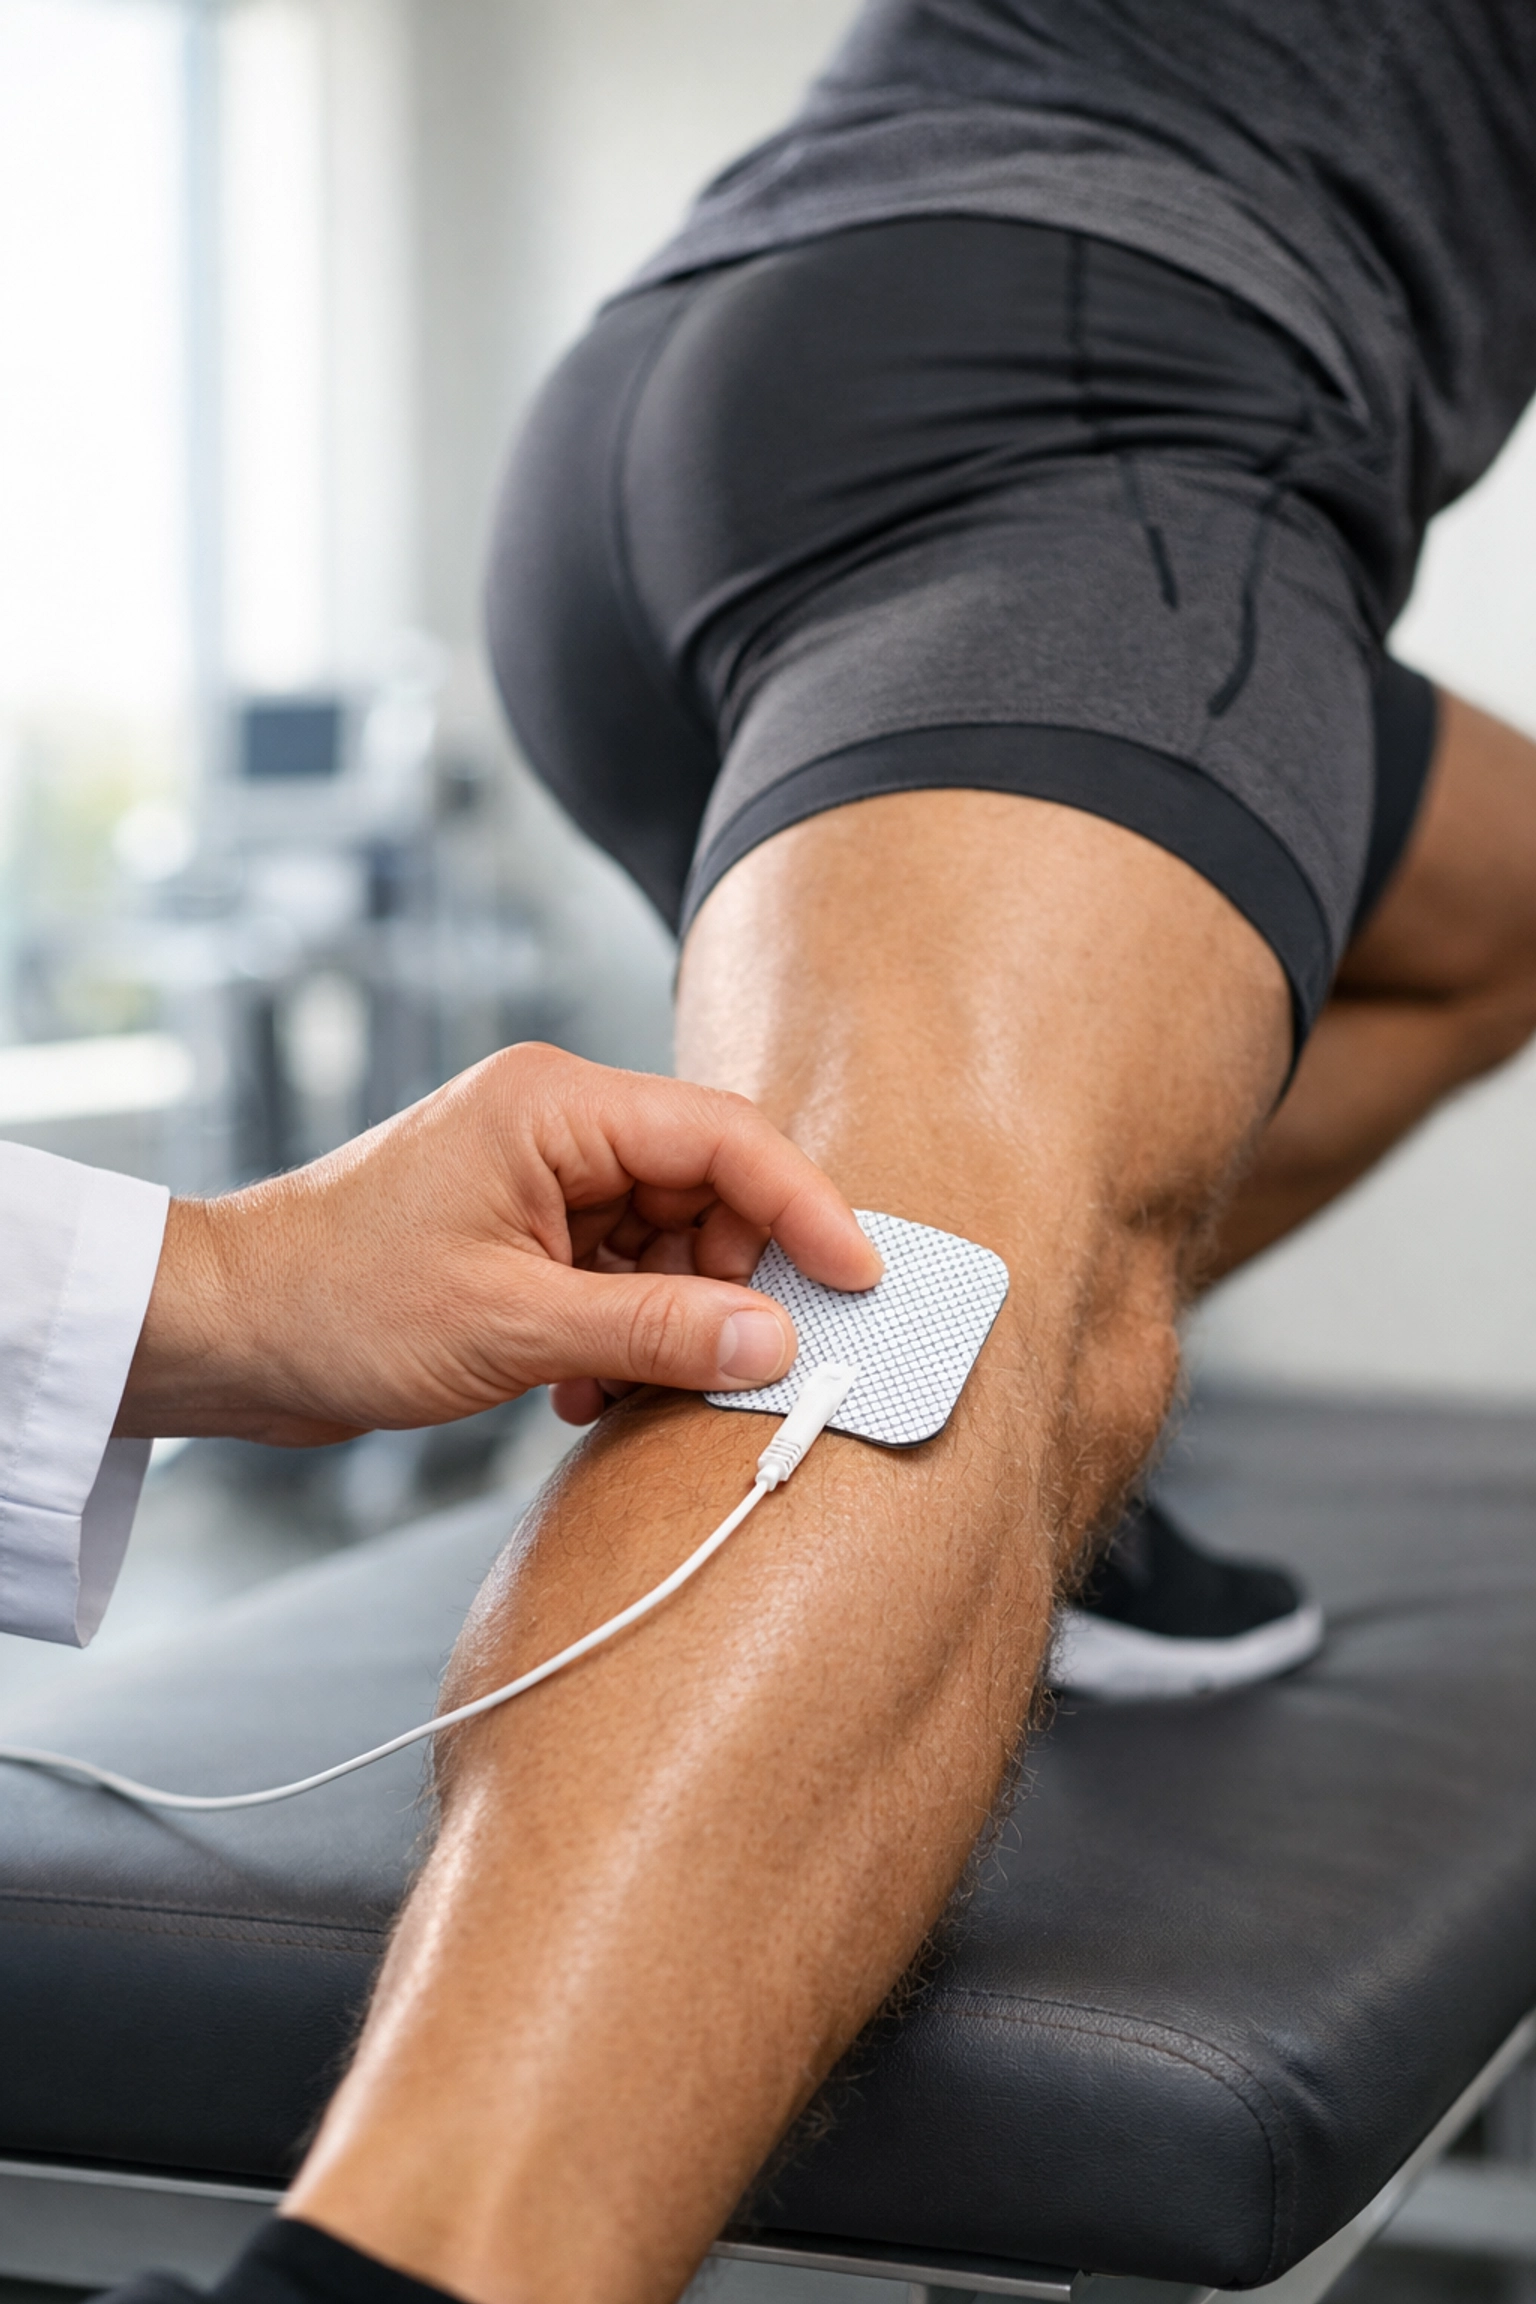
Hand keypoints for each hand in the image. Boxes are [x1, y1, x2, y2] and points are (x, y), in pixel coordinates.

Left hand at [114, 1043, 881, 1445]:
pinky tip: (584, 1388)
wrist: (225, 1330)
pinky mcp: (524, 1231)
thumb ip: (656, 1332)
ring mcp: (540, 1179)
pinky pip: (620, 1273)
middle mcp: (558, 1125)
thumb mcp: (514, 1326)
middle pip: (708, 1187)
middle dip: (733, 1279)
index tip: (858, 1279)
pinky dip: (625, 1333)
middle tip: (742, 1363)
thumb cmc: (339, 1302)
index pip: (726, 1135)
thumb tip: (774, 1342)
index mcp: (558, 1106)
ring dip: (672, 1320)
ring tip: (628, 1387)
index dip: (807, 1206)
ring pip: (669, 1239)